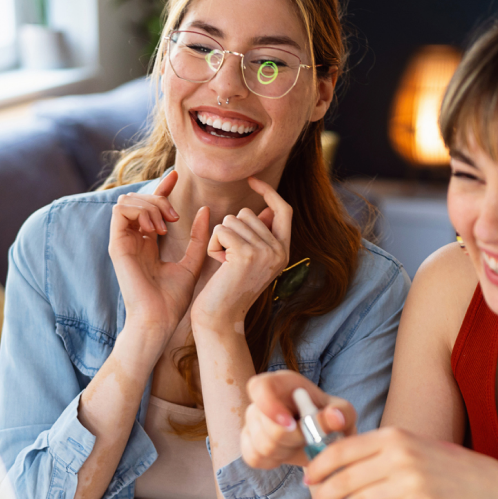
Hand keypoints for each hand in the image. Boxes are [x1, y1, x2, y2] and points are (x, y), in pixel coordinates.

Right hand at [109, 171, 209, 342]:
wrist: (159, 320)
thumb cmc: (174, 300)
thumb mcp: (193, 263)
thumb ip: (198, 238)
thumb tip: (206, 211)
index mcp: (148, 243)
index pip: (150, 205)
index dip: (161, 187)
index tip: (176, 176)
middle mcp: (133, 239)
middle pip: (138, 198)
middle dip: (159, 198)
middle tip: (176, 216)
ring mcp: (123, 242)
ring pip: (127, 200)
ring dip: (150, 204)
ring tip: (166, 224)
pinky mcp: (116, 246)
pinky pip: (120, 211)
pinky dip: (140, 211)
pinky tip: (156, 229)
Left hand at [191, 176, 291, 332]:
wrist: (221, 319)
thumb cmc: (229, 288)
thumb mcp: (250, 260)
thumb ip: (260, 235)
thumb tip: (267, 209)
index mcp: (284, 251)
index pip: (283, 209)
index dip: (269, 192)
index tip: (253, 179)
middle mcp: (279, 251)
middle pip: (248, 213)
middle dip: (230, 230)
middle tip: (230, 260)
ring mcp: (265, 252)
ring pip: (232, 220)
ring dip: (220, 239)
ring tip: (224, 264)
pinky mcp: (247, 254)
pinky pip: (221, 229)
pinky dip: (213, 245)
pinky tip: (218, 265)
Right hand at [242, 371, 354, 469]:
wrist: (322, 436)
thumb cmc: (330, 418)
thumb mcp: (343, 412)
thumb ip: (342, 412)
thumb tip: (335, 417)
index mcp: (280, 383)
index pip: (259, 387)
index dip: (269, 406)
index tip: (291, 424)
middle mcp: (260, 401)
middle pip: (266, 426)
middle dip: (293, 439)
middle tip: (310, 438)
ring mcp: (251, 423)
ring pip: (262, 446)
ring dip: (288, 452)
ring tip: (301, 444)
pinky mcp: (248, 443)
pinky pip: (255, 458)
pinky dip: (275, 461)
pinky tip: (288, 453)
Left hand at [303, 428, 497, 498]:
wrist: (482, 487)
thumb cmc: (440, 466)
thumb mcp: (409, 444)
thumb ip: (376, 448)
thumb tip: (333, 457)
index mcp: (394, 436)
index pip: (343, 450)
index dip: (319, 466)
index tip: (308, 478)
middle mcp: (400, 456)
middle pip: (346, 479)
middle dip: (324, 494)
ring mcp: (411, 483)